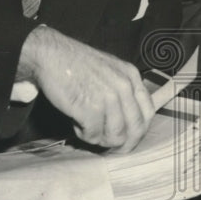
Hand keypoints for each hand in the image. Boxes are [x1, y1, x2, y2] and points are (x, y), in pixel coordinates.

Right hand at [17, 25, 154, 150]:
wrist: (51, 55)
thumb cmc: (77, 64)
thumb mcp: (111, 70)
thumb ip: (124, 91)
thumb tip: (130, 124)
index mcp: (131, 76)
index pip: (148, 112)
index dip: (140, 132)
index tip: (129, 141)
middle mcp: (124, 86)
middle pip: (136, 128)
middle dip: (124, 143)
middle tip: (109, 145)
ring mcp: (108, 97)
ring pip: (116, 136)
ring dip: (100, 138)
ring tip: (87, 127)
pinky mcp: (90, 108)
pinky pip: (93, 135)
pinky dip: (83, 134)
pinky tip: (76, 122)